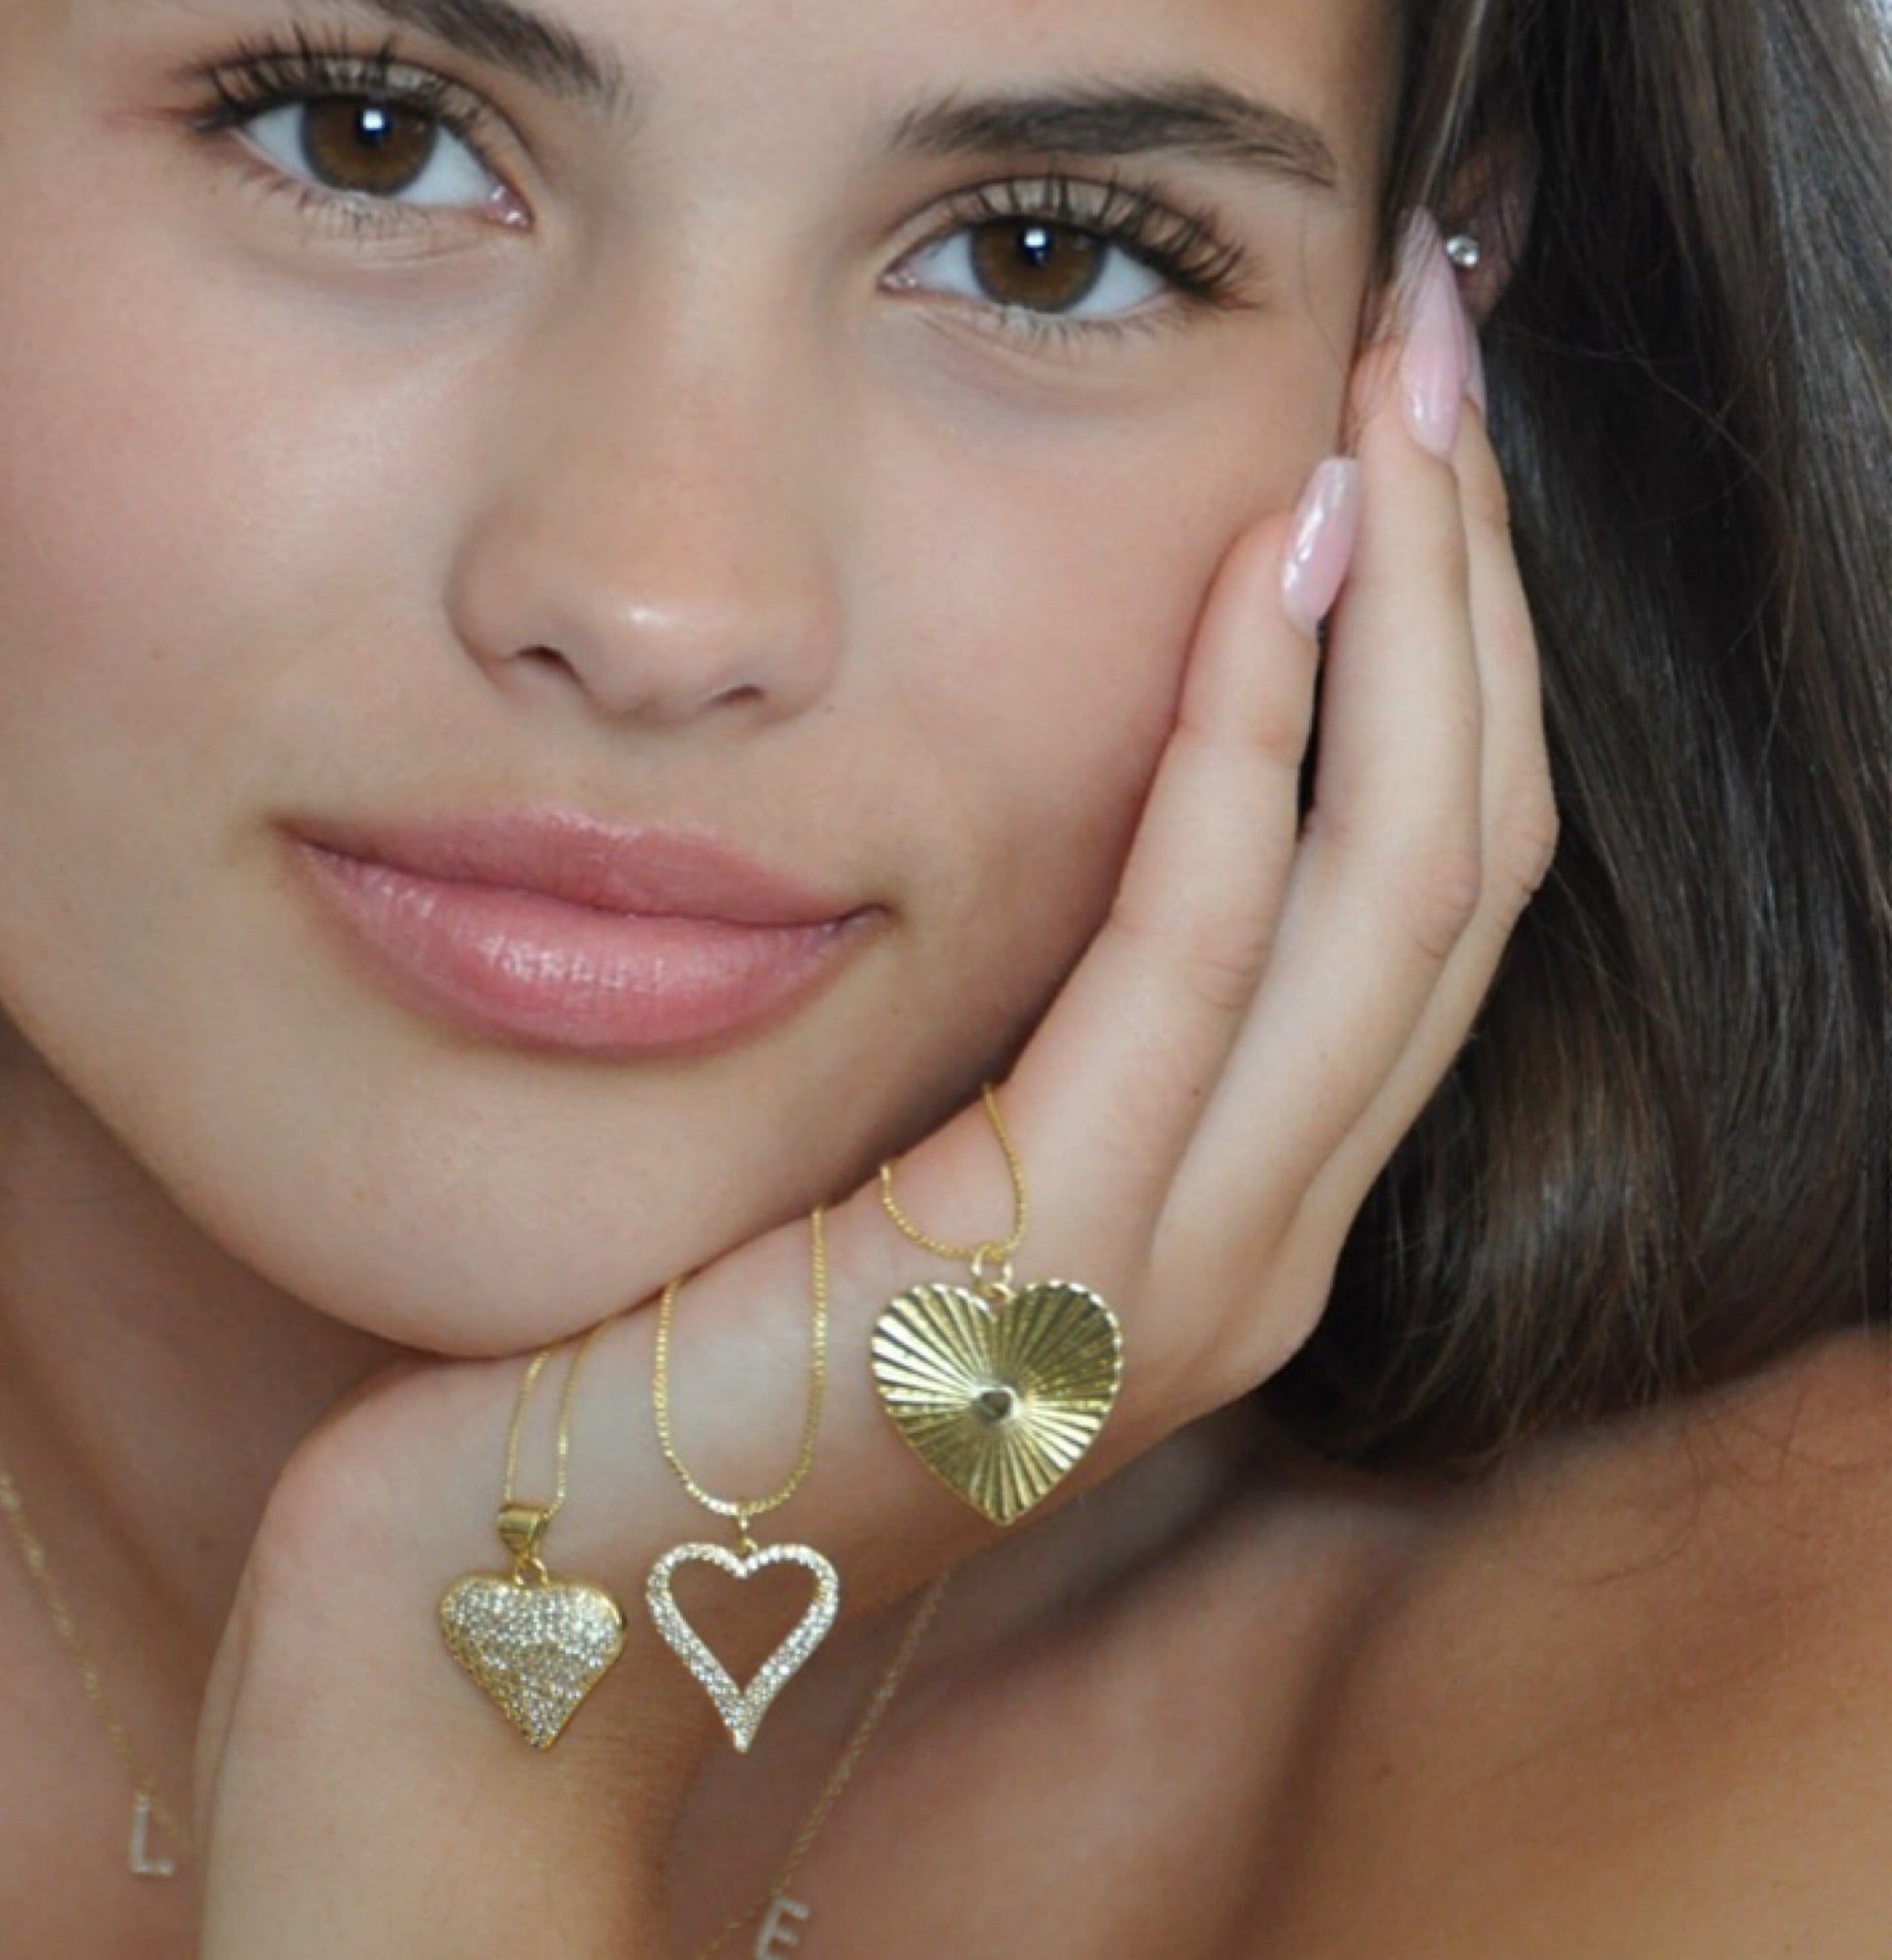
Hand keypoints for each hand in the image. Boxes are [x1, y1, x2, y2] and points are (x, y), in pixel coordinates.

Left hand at [213, 232, 1552, 1817]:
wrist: (487, 1630)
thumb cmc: (625, 1388)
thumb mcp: (855, 1189)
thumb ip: (978, 1045)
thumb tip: (989, 804)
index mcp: (1216, 1238)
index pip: (1422, 902)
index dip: (1455, 651)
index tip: (1408, 425)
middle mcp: (1244, 1268)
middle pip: (1465, 866)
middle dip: (1472, 581)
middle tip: (1434, 330)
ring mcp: (1161, 1291)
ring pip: (1399, 890)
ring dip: (1410, 613)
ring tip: (1378, 382)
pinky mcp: (1031, 1281)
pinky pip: (1193, 960)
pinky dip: (1240, 753)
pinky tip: (1241, 575)